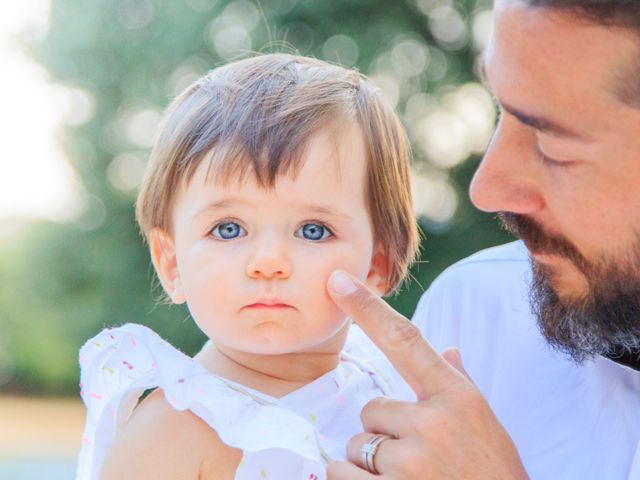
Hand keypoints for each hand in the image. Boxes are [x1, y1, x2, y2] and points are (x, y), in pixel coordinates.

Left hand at [326, 270, 527, 478]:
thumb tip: (449, 348)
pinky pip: (341, 474)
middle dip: (385, 435)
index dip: (368, 307)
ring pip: (357, 446)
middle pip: (372, 409)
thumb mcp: (486, 427)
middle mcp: (433, 421)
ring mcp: (412, 460)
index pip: (404, 340)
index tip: (336, 281)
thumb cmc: (494, 476)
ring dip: (371, 466)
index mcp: (457, 398)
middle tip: (419, 460)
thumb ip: (460, 385)